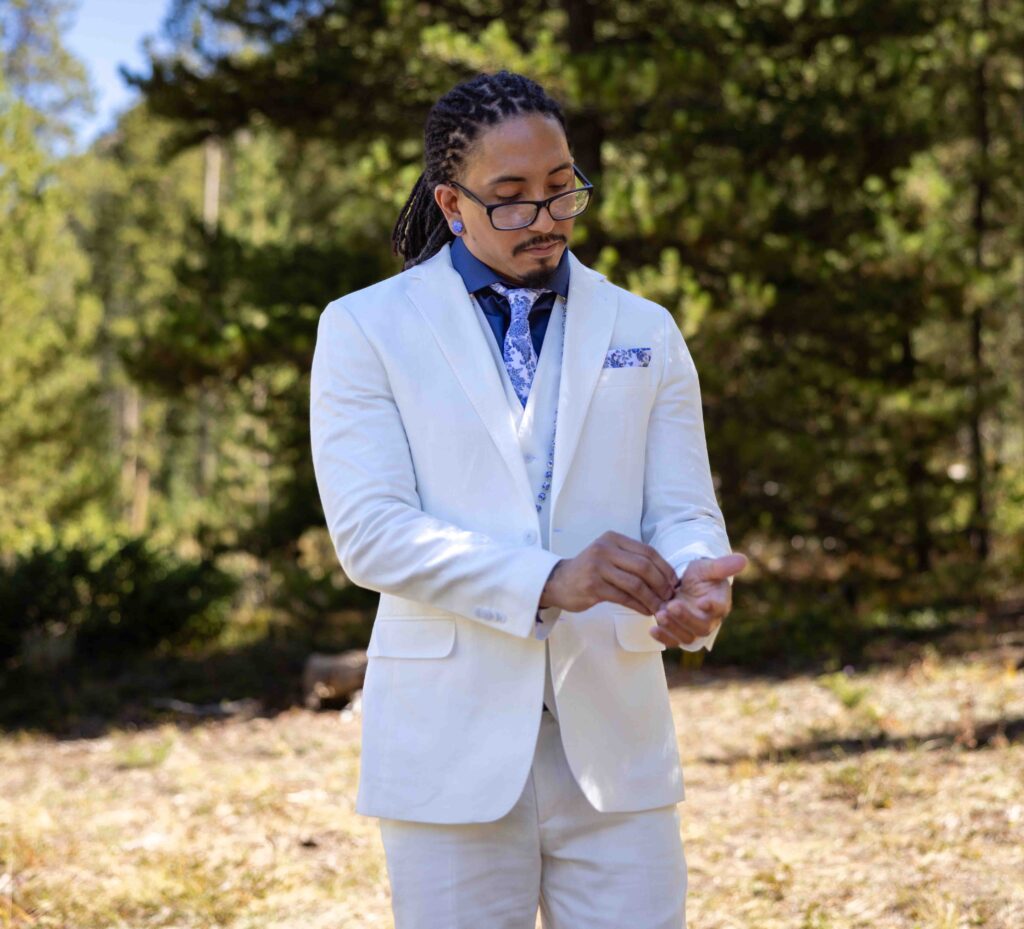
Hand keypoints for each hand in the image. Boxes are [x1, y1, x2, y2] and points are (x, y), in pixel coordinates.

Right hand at [538, 531, 678, 615]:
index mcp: (613, 539)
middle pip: (644, 566)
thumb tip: (664, 576)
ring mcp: (598, 567)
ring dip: (652, 598)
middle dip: (661, 584)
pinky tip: (645, 611)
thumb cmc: (589, 571)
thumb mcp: (609, 556)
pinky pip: (624, 597)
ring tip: (660, 608)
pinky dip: (638, 606)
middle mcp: (606, 549)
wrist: (558, 582)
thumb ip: (631, 560)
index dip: (665, 568)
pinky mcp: (593, 586)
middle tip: (669, 597)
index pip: (648, 551)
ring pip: (635, 584)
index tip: (674, 583)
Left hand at [648, 553, 747, 646]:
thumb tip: (743, 560)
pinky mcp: (679, 633)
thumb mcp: (708, 567)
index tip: (702, 601)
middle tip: (671, 605)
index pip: (720, 608)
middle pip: (701, 627)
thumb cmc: (700, 575)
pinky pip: (673, 641)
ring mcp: (693, 628)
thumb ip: (723, 565)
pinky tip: (652, 629)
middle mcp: (709, 619)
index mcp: (720, 603)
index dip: (712, 607)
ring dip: (673, 628)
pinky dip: (663, 638)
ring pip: (687, 636)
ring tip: (660, 614)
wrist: (684, 583)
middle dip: (686, 618)